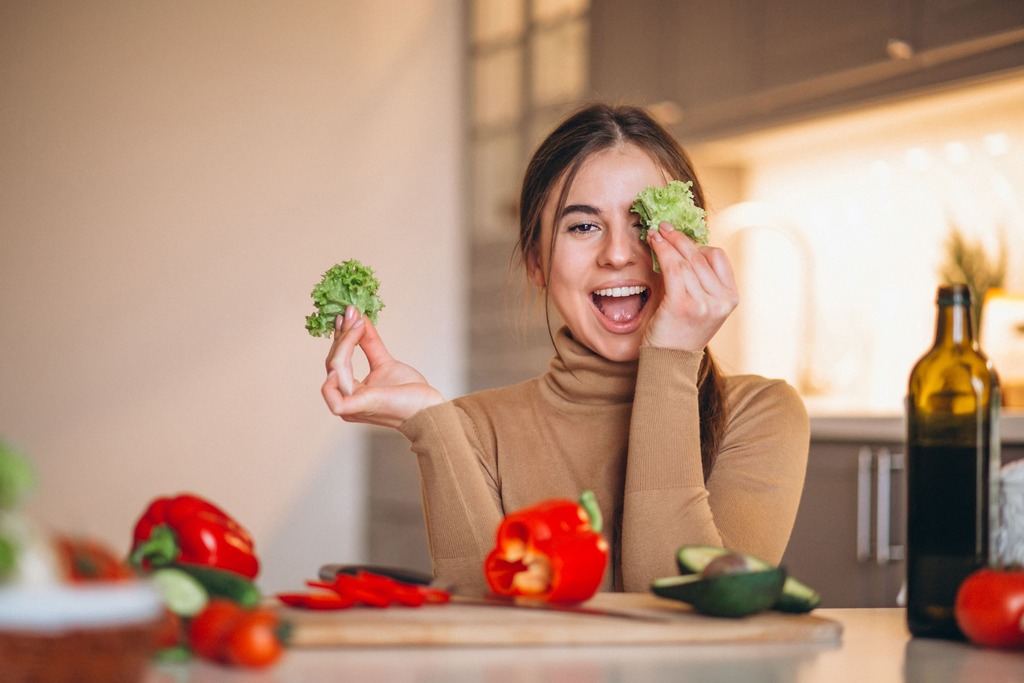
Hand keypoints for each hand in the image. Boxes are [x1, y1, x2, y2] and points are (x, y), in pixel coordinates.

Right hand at [321, 306, 444, 427]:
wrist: (428, 410)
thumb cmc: (409, 394)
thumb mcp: (385, 362)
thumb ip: (370, 343)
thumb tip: (360, 319)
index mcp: (351, 393)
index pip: (337, 362)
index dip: (340, 338)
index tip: (347, 315)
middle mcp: (346, 400)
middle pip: (333, 363)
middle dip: (342, 336)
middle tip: (352, 314)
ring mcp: (351, 406)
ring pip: (335, 369)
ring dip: (344, 343)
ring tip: (357, 325)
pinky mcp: (359, 407)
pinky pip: (333, 396)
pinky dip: (334, 374)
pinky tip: (344, 353)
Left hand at [643, 221, 738, 351]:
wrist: (668, 362)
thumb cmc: (680, 331)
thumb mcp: (700, 304)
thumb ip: (698, 279)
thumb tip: (682, 244)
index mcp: (730, 298)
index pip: (718, 258)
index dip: (697, 244)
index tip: (679, 236)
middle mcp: (722, 300)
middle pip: (700, 256)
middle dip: (679, 238)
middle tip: (664, 226)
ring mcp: (705, 303)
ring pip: (685, 261)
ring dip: (668, 242)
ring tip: (656, 233)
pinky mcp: (684, 305)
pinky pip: (673, 268)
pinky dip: (663, 250)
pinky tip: (653, 242)